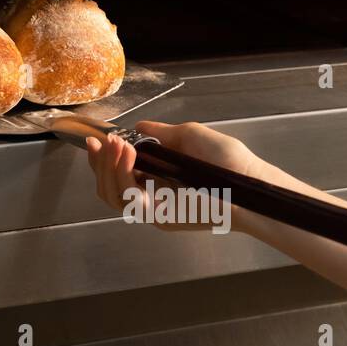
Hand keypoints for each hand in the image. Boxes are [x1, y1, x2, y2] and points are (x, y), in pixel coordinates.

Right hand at [84, 121, 262, 229]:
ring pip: (113, 196)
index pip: (119, 174)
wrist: (248, 182)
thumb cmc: (227, 160)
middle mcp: (152, 195)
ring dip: (108, 168)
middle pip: (109, 187)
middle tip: (101, 143)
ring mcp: (155, 208)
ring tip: (116, 146)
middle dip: (100, 164)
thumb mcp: (189, 135)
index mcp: (158, 177)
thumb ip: (160, 132)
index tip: (98, 141)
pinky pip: (129, 200)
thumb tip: (136, 127)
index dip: (104, 159)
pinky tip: (127, 154)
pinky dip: (123, 176)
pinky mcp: (160, 218)